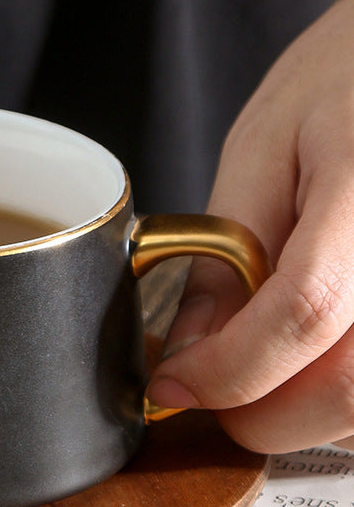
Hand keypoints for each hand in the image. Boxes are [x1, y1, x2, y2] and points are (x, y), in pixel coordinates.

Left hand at [147, 0, 353, 453]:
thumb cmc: (340, 87)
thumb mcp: (260, 157)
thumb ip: (224, 263)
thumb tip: (187, 356)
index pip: (306, 309)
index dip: (229, 369)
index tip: (170, 384)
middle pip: (350, 391)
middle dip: (261, 416)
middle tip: (212, 392)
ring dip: (306, 419)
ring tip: (263, 371)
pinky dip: (342, 407)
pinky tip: (313, 367)